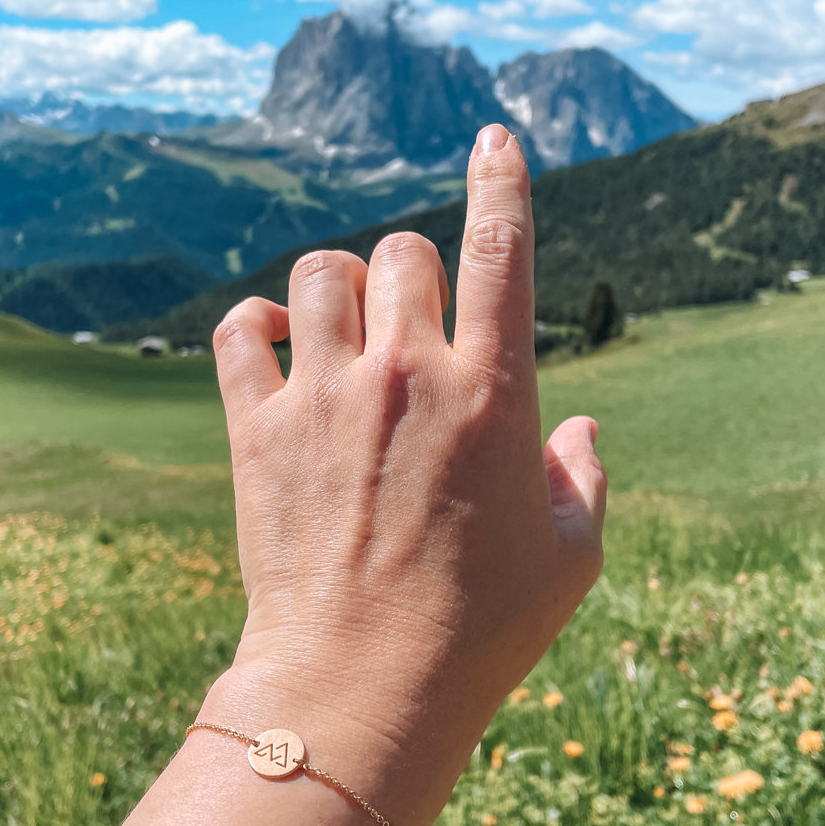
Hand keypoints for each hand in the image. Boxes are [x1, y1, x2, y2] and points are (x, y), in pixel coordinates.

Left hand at [209, 124, 606, 825]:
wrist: (360, 686)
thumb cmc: (481, 629)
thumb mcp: (570, 556)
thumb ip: (585, 475)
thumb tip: (584, 427)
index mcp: (491, 393)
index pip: (500, 250)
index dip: (502, 182)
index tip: (496, 140)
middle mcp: (404, 375)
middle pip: (401, 252)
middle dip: (413, 270)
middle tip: (414, 320)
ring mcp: (324, 398)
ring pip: (318, 272)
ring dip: (336, 282)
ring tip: (342, 324)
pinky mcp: (257, 433)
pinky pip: (238, 333)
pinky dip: (254, 322)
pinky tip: (274, 338)